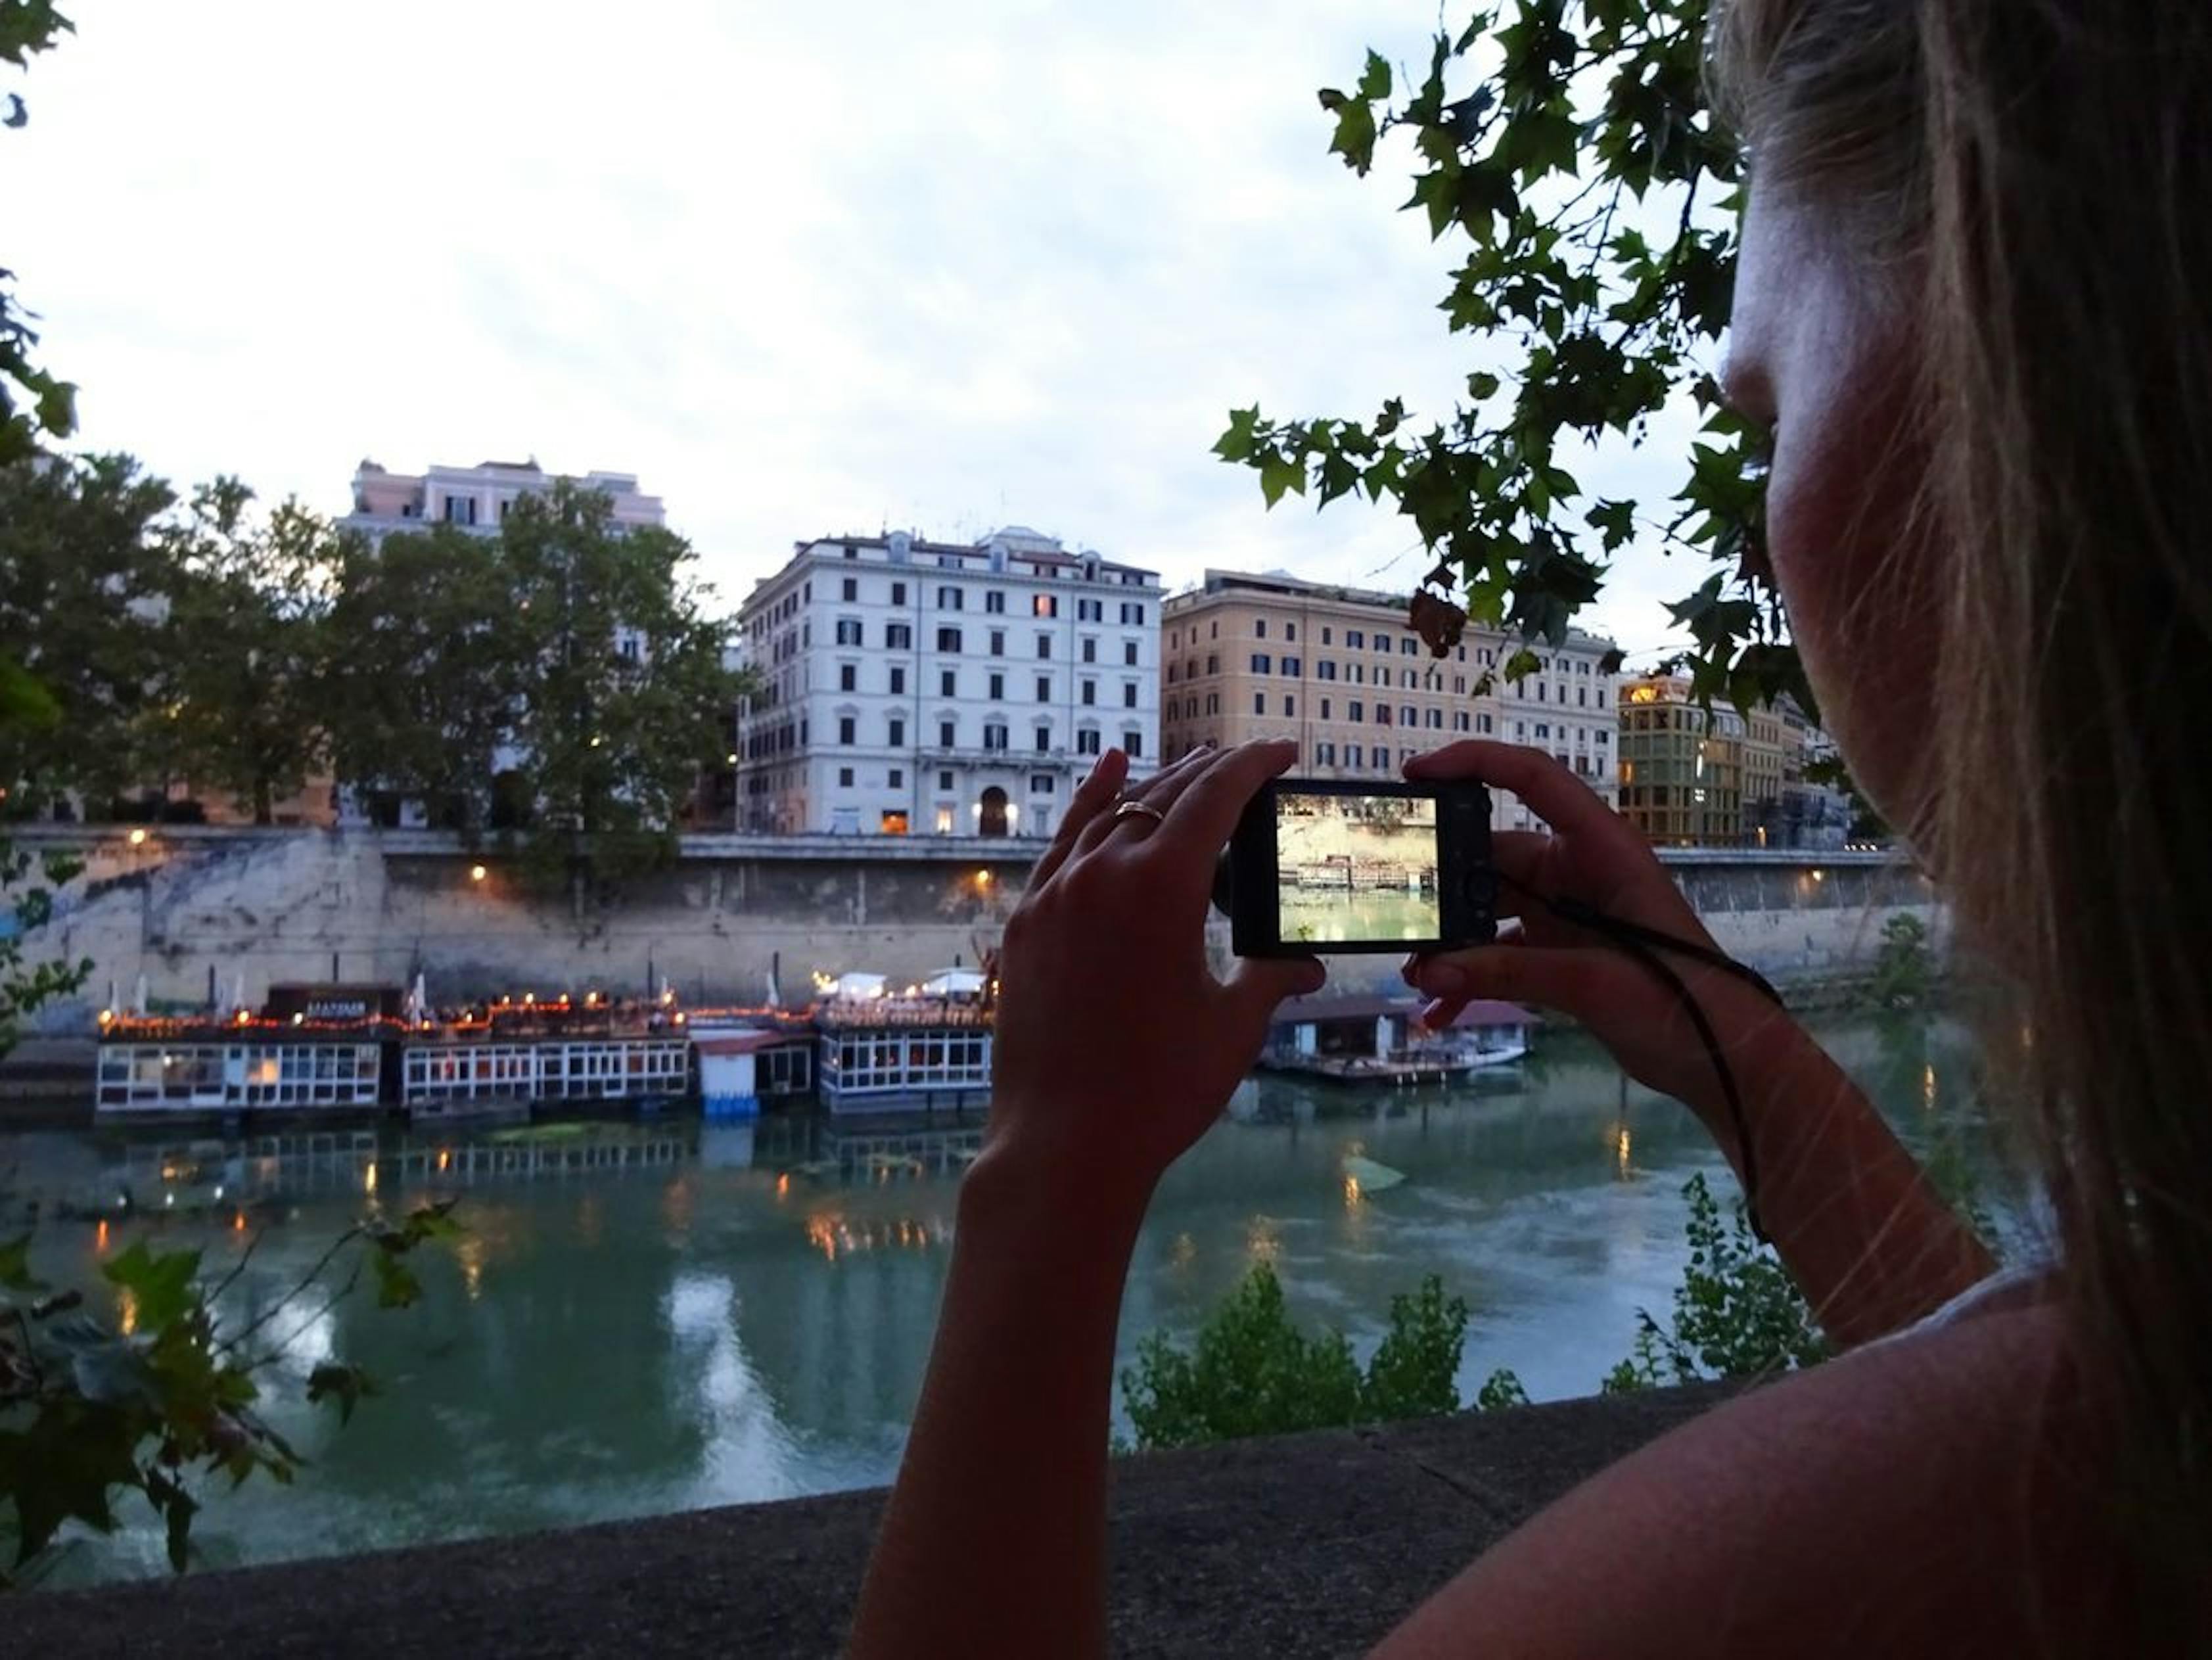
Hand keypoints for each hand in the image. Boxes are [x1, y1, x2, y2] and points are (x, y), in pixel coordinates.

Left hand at [984, 741, 1325, 1212]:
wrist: (1062, 1145)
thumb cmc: (1157, 1090)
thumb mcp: (1233, 1027)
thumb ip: (1271, 977)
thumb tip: (1307, 965)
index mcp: (1161, 885)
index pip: (1216, 797)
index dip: (1254, 766)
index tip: (1283, 751)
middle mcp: (1101, 872)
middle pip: (1163, 796)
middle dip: (1211, 774)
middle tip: (1248, 767)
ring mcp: (1054, 894)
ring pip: (1111, 814)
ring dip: (1157, 788)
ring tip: (1194, 774)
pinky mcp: (1025, 921)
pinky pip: (1062, 843)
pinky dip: (1089, 802)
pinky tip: (1110, 772)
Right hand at [1402, 742, 1802, 1117]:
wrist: (1722, 1058)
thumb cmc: (1679, 1000)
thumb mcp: (1592, 982)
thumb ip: (1508, 971)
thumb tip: (1428, 973)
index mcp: (1599, 847)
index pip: (1530, 778)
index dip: (1473, 762)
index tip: (1416, 774)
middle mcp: (1578, 869)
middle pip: (1494, 853)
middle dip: (1442, 883)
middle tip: (1396, 908)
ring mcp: (1569, 911)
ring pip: (1491, 907)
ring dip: (1452, 939)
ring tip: (1413, 974)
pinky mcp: (1563, 952)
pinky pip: (1503, 952)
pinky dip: (1473, 976)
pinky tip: (1439, 1010)